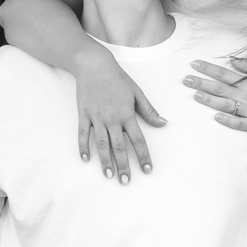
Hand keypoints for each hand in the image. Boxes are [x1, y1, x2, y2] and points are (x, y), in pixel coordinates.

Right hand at [73, 50, 164, 181]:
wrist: (93, 65)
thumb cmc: (117, 78)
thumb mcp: (137, 92)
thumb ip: (149, 110)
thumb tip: (163, 123)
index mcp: (127, 114)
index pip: (138, 140)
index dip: (143, 156)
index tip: (147, 170)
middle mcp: (112, 119)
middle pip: (119, 147)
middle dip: (123, 166)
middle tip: (126, 181)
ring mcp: (96, 118)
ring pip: (101, 144)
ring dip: (105, 161)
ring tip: (109, 176)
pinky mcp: (84, 115)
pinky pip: (83, 134)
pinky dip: (83, 147)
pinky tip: (85, 159)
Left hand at [185, 57, 246, 135]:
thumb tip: (233, 60)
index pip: (224, 74)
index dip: (208, 69)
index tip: (194, 63)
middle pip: (220, 88)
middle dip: (201, 83)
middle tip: (185, 79)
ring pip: (225, 105)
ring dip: (209, 100)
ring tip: (194, 95)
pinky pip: (238, 124)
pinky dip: (227, 120)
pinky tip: (215, 117)